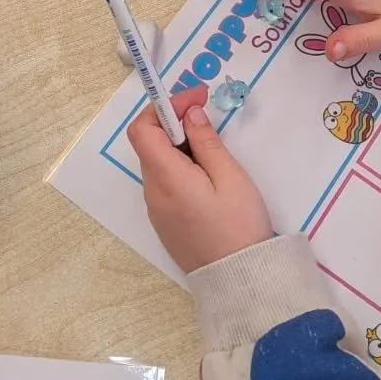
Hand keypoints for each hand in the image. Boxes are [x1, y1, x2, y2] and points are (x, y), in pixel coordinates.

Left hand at [127, 88, 272, 272]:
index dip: (164, 107)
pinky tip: (205, 170)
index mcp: (165, 177)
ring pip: (158, 162)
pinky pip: (164, 182)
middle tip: (206, 113)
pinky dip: (178, 164)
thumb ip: (206, 141)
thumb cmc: (237, 224)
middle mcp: (153, 192)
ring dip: (177, 143)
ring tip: (210, 142)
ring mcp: (157, 209)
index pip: (142, 129)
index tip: (195, 99)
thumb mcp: (229, 176)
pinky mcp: (165, 221)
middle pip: (149, 143)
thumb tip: (189, 113)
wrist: (238, 280)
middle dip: (173, 121)